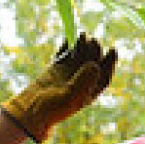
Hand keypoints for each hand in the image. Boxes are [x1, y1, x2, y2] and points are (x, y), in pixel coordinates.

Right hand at [0, 33, 117, 142]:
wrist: (31, 108)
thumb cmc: (53, 107)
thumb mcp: (71, 96)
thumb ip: (83, 80)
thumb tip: (95, 64)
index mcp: (90, 90)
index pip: (104, 74)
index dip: (110, 62)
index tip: (113, 49)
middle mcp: (82, 80)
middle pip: (93, 61)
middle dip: (95, 50)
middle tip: (93, 40)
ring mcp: (69, 73)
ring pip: (79, 56)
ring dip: (82, 46)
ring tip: (83, 35)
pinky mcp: (56, 68)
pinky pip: (64, 54)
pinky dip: (66, 47)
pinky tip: (68, 39)